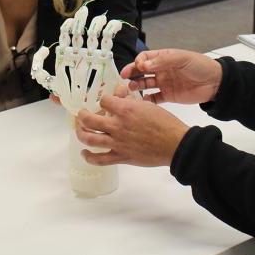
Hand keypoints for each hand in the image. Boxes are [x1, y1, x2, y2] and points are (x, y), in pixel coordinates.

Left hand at [74, 94, 189, 167]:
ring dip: (80, 133)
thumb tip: (120, 96)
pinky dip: (89, 157)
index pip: (103, 100)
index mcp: (125, 110)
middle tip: (82, 114)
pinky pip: (99, 159)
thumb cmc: (165, 123)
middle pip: (89, 119)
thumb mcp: (148, 105)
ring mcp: (117, 142)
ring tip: (79, 130)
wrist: (175, 144)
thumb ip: (131, 101)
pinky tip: (84, 153)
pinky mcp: (121, 157)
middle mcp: (117, 126)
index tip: (105, 102)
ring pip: (89, 139)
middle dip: (82, 116)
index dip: (103, 99)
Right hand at [117, 49, 221, 105]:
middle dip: (131, 73)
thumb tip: (144, 65)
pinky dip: (146, 100)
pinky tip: (141, 102)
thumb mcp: (182, 58)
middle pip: (142, 71)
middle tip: (124, 77)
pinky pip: (154, 98)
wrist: (216, 83)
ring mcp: (164, 83)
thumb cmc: (200, 66)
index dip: (139, 62)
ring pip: (145, 84)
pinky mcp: (168, 96)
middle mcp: (161, 70)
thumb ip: (163, 61)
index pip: (145, 58)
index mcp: (164, 58)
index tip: (138, 67)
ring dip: (136, 86)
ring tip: (129, 89)